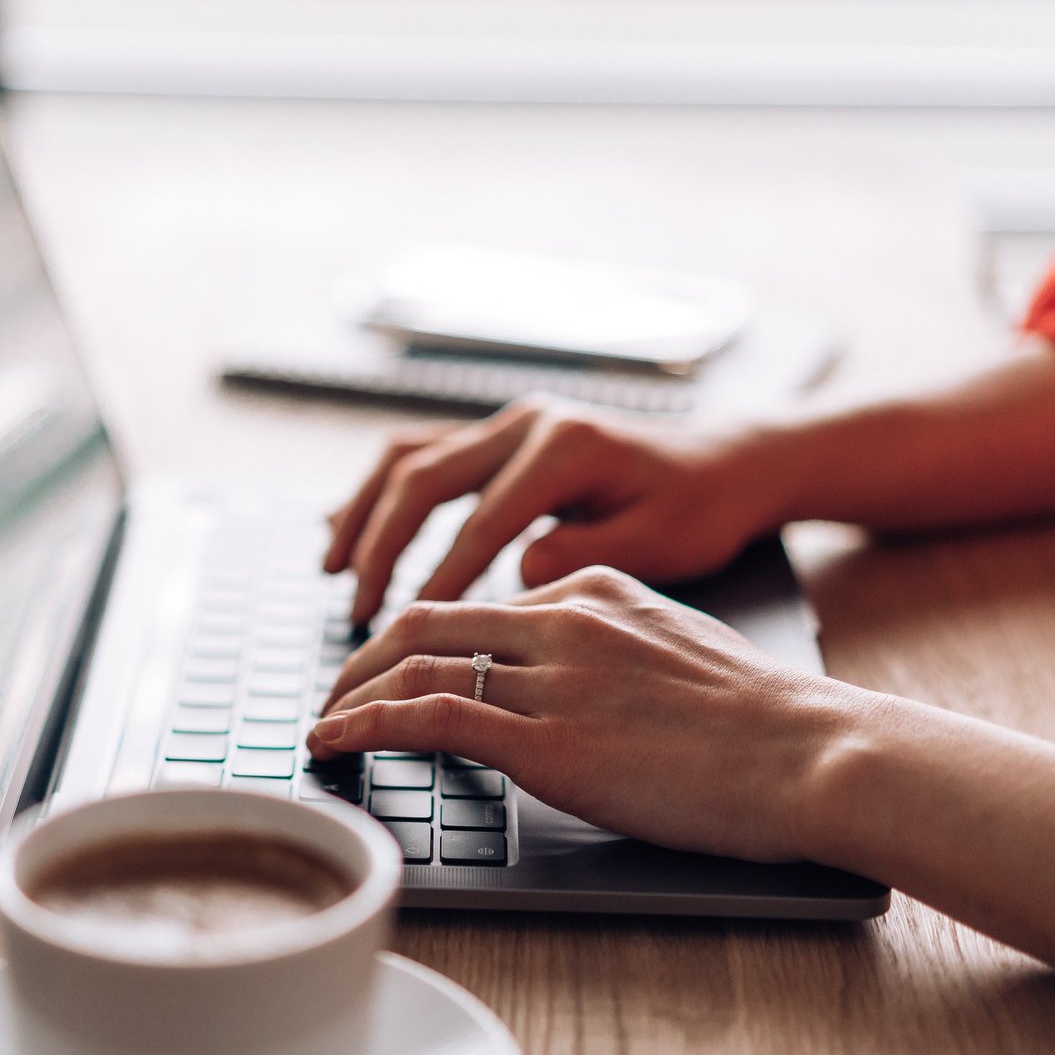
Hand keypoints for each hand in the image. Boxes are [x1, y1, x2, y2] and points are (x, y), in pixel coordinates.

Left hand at [307, 567, 861, 862]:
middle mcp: (563, 618)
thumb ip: (615, 645)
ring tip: (321, 727)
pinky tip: (334, 744)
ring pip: (413, 664)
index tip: (389, 669)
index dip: (418, 638)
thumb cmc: (766, 722)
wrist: (815, 753)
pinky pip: (428, 716)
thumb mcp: (679, 648)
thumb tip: (574, 676)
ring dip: (350, 696)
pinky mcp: (548, 739)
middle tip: (332, 695)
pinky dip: (365, 727)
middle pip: (426, 620)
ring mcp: (553, 677)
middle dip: (363, 659)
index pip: (478, 605)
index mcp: (594, 589)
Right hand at [324, 397, 780, 625]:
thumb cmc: (698, 511)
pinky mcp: (500, 436)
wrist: (723, 464)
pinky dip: (378, 492)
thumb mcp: (660, 543)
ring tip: (331, 569)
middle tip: (357, 609)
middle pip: (423, 477)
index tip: (408, 631)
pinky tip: (346, 528)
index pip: (484, 521)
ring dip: (363, 512)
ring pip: (408, 457)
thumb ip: (586, 556)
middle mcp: (528, 423)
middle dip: (381, 546)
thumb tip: (516, 573)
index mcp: (567, 449)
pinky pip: (420, 455)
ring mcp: (509, 423)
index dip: (441, 577)